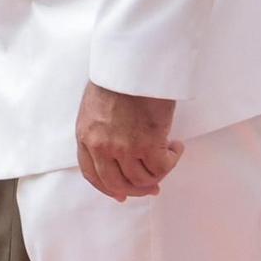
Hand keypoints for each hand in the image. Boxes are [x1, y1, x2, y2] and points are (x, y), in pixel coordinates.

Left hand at [75, 83, 182, 201]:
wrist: (130, 66)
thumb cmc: (115, 80)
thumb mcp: (95, 109)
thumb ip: (100, 132)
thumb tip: (117, 152)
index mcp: (85, 137)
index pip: (92, 175)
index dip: (108, 189)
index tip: (122, 194)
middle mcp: (102, 147)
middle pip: (118, 184)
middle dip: (137, 190)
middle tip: (153, 187)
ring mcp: (124, 148)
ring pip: (143, 179)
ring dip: (159, 173)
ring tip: (168, 154)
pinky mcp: (148, 145)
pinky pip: (162, 167)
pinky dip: (172, 161)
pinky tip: (176, 147)